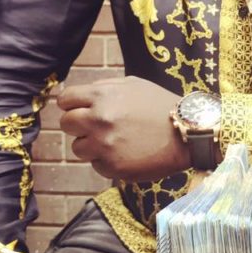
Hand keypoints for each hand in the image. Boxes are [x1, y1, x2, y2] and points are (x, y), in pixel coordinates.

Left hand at [57, 76, 190, 180]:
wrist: (186, 133)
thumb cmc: (160, 105)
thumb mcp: (133, 84)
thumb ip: (103, 87)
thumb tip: (77, 96)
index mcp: (102, 96)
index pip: (65, 100)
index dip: (70, 104)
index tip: (77, 109)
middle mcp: (99, 120)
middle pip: (66, 124)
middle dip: (78, 125)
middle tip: (97, 126)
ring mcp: (104, 146)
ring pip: (77, 147)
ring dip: (91, 144)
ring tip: (115, 140)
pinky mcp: (112, 168)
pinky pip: (95, 164)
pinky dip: (106, 160)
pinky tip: (126, 152)